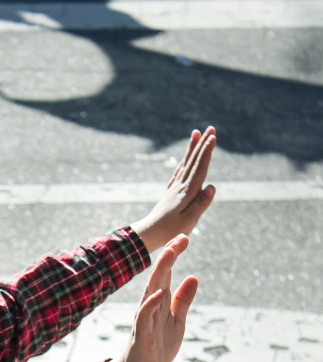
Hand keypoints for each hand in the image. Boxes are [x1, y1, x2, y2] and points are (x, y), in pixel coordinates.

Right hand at [102, 234, 197, 361]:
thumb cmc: (158, 345)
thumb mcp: (177, 320)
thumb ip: (183, 300)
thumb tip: (194, 277)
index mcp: (160, 301)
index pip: (167, 273)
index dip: (174, 255)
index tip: (184, 238)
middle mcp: (150, 305)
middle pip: (159, 277)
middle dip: (168, 257)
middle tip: (180, 239)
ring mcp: (145, 318)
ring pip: (151, 291)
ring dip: (160, 273)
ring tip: (169, 255)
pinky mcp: (142, 334)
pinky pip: (145, 317)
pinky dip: (151, 304)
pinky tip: (158, 293)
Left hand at [131, 127, 215, 252]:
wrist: (149, 234)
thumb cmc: (171, 230)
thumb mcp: (189, 220)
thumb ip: (201, 203)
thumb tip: (212, 186)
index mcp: (187, 192)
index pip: (200, 168)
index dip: (207, 152)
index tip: (212, 136)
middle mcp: (180, 186)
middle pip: (193, 161)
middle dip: (202, 144)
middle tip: (210, 128)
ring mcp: (174, 188)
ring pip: (185, 164)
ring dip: (192, 149)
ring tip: (196, 134)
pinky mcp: (170, 193)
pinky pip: (178, 173)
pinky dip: (184, 162)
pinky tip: (185, 160)